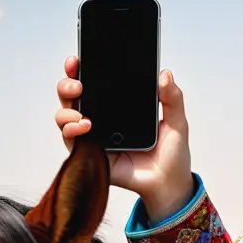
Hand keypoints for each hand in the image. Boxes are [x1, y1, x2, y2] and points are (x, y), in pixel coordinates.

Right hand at [55, 56, 194, 221]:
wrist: (169, 183)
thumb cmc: (171, 153)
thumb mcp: (176, 121)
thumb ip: (172, 98)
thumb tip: (165, 74)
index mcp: (118, 105)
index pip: (95, 82)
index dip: (81, 69)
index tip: (77, 59)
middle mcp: (101, 118)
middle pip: (72, 95)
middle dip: (67, 84)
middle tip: (77, 83)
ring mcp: (93, 137)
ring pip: (65, 116)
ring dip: (67, 109)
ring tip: (81, 113)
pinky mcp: (90, 155)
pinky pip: (71, 140)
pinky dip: (72, 130)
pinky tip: (85, 126)